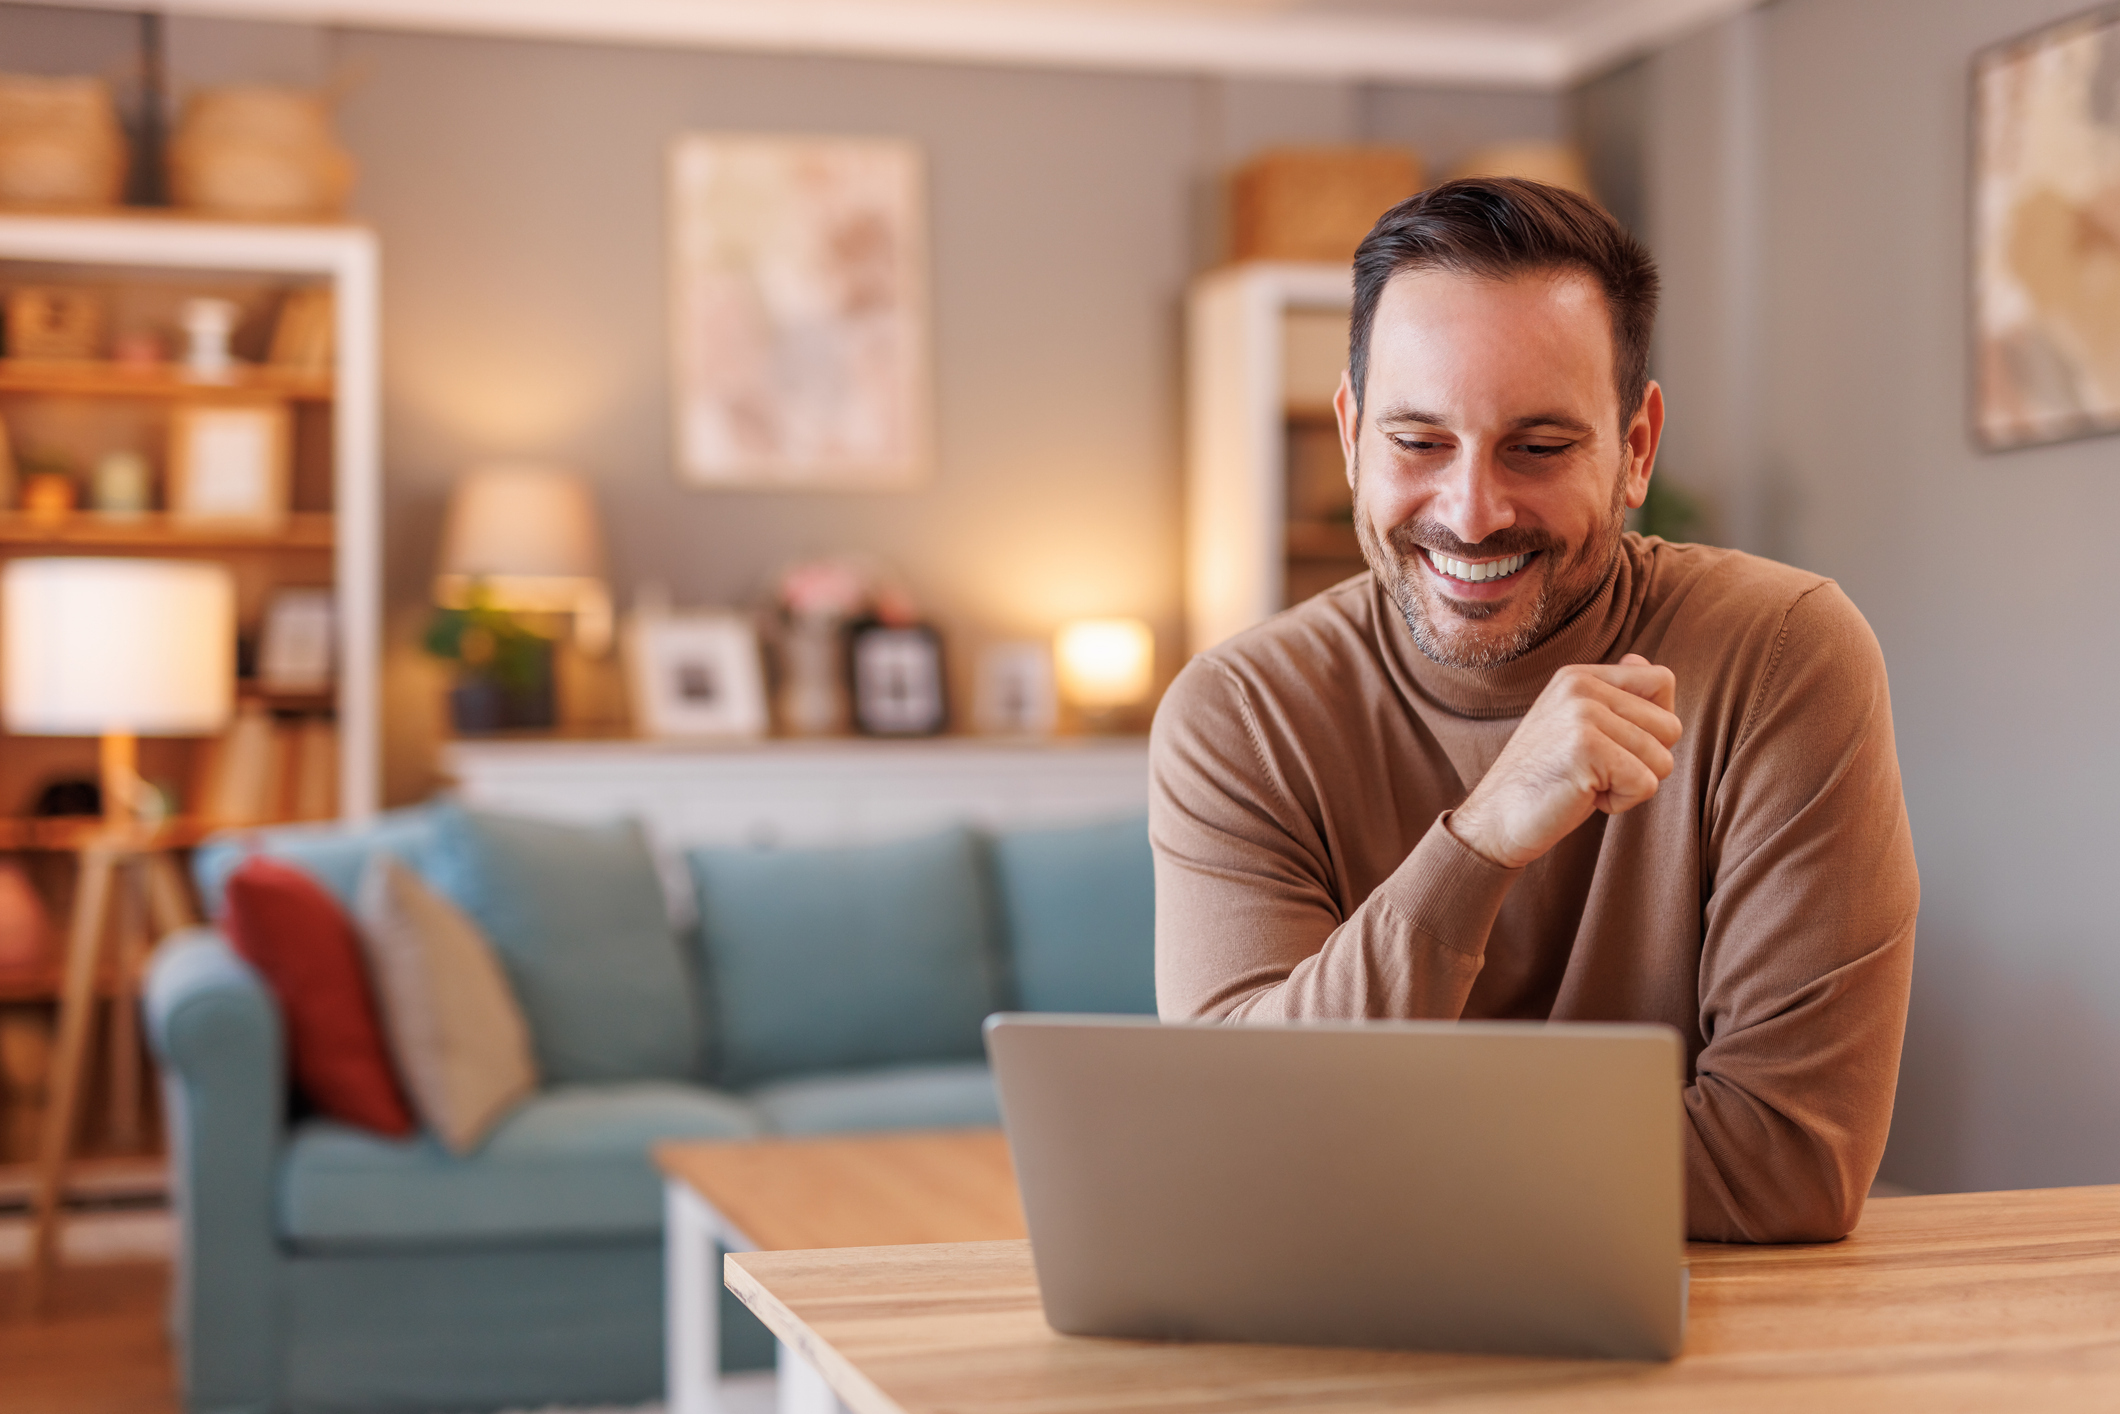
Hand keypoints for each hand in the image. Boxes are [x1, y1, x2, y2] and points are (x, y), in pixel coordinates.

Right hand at [1449, 653, 1680, 869]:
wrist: (1496, 820)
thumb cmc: (1545, 779)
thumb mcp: (1577, 726)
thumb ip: (1613, 695)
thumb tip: (1643, 661)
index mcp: (1579, 676)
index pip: (1661, 681)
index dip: (1656, 724)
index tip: (1616, 746)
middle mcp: (1581, 686)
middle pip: (1669, 726)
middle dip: (1645, 762)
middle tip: (1597, 772)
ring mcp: (1582, 714)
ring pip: (1662, 759)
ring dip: (1631, 785)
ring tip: (1588, 784)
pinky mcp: (1586, 748)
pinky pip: (1646, 784)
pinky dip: (1622, 803)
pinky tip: (1585, 796)